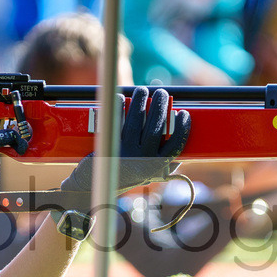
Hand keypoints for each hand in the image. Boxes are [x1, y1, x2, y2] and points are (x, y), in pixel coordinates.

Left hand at [60, 87, 189, 207]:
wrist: (93, 186)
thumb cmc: (123, 177)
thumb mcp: (147, 175)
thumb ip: (164, 166)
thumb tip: (180, 154)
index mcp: (155, 166)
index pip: (175, 146)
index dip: (182, 127)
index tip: (183, 113)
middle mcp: (141, 160)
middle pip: (156, 128)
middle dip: (160, 105)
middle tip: (161, 92)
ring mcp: (125, 152)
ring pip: (136, 121)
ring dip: (140, 101)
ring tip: (142, 91)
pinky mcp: (109, 145)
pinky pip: (115, 121)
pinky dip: (118, 107)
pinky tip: (121, 98)